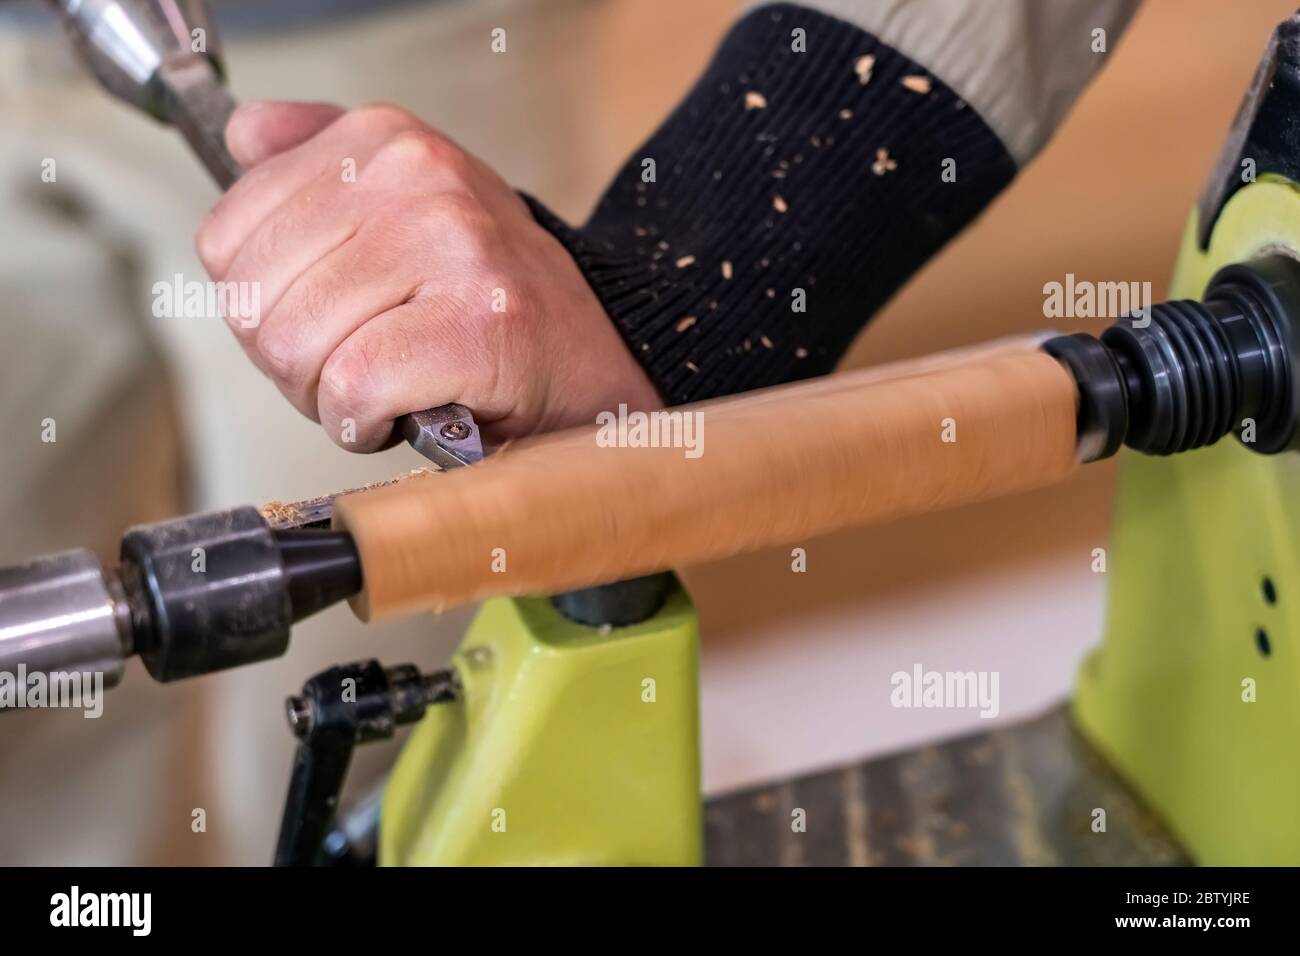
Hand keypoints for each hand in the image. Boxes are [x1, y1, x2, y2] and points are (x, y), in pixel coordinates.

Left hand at [195, 100, 661, 450]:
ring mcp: (452, 245)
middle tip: (358, 366)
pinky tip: (402, 412)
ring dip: (328, 397)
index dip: (264, 306)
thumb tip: (241, 140)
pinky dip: (363, 422)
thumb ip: (315, 162)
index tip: (329, 320)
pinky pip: (353, 388)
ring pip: (297, 347)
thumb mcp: (407, 205)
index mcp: (382, 139)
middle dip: (292, 361)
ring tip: (388, 386)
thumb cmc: (494, 300)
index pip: (226, 238)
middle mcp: (416, 175)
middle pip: (253, 302)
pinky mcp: (478, 324)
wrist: (597, 359)